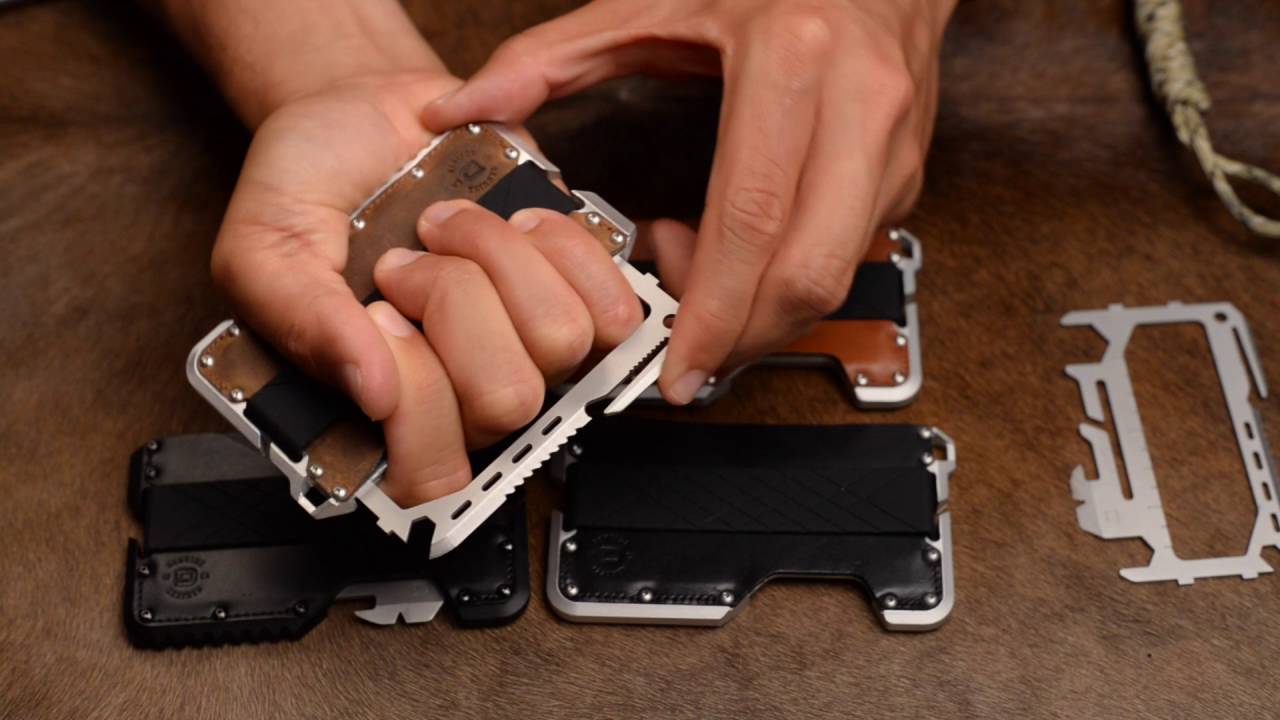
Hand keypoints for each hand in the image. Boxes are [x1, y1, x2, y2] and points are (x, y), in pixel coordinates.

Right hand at [214, 72, 640, 505]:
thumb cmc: (307, 187)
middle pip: (508, 400)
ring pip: (563, 341)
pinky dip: (561, 244)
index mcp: (391, 410)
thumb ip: (302, 321)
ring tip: (448, 227)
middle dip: (453, 304)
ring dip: (500, 261)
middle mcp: (467, 391)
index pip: (435, 474)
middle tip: (405, 262)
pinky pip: (613, 301)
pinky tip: (513, 220)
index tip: (381, 315)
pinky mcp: (581, 292)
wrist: (360, 114)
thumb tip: (373, 392)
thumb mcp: (261, 249)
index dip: (417, 397)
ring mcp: (531, 345)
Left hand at [423, 0, 952, 403]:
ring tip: (704, 281)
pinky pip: (853, 254)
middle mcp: (857, 105)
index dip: (714, 309)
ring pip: (839, 277)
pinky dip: (791, 277)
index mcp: (789, 58)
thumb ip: (550, 58)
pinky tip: (744, 250)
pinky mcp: (907, 171)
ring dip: (767, 313)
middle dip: (745, 339)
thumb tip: (463, 109)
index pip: (752, 217)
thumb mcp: (652, 3)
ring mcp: (893, 144)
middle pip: (809, 271)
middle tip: (693, 364)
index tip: (680, 366)